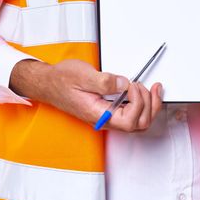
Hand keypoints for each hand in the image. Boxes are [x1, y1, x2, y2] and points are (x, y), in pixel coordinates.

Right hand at [10, 59, 162, 131]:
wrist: (49, 83)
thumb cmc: (61, 80)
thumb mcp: (83, 75)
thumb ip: (104, 81)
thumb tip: (123, 84)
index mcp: (98, 114)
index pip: (129, 121)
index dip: (138, 103)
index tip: (133, 85)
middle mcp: (105, 119)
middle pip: (139, 124)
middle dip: (150, 105)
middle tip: (148, 87)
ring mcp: (108, 116)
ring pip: (138, 121)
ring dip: (150, 106)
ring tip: (150, 89)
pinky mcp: (110, 110)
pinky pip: (132, 114)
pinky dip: (143, 103)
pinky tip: (144, 91)